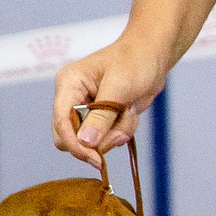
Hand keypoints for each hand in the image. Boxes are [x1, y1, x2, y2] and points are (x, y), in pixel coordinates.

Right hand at [51, 37, 169, 166]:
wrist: (154, 56)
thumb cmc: (136, 61)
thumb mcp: (120, 87)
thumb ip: (102, 115)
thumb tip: (86, 142)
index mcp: (69, 84)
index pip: (61, 121)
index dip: (75, 144)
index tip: (95, 159)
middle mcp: (72, 98)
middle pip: (70, 137)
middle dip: (98, 140)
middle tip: (120, 134)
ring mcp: (86, 108)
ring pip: (92, 141)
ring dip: (115, 133)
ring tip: (130, 111)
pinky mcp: (101, 117)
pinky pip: (107, 137)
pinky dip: (122, 130)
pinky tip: (131, 113)